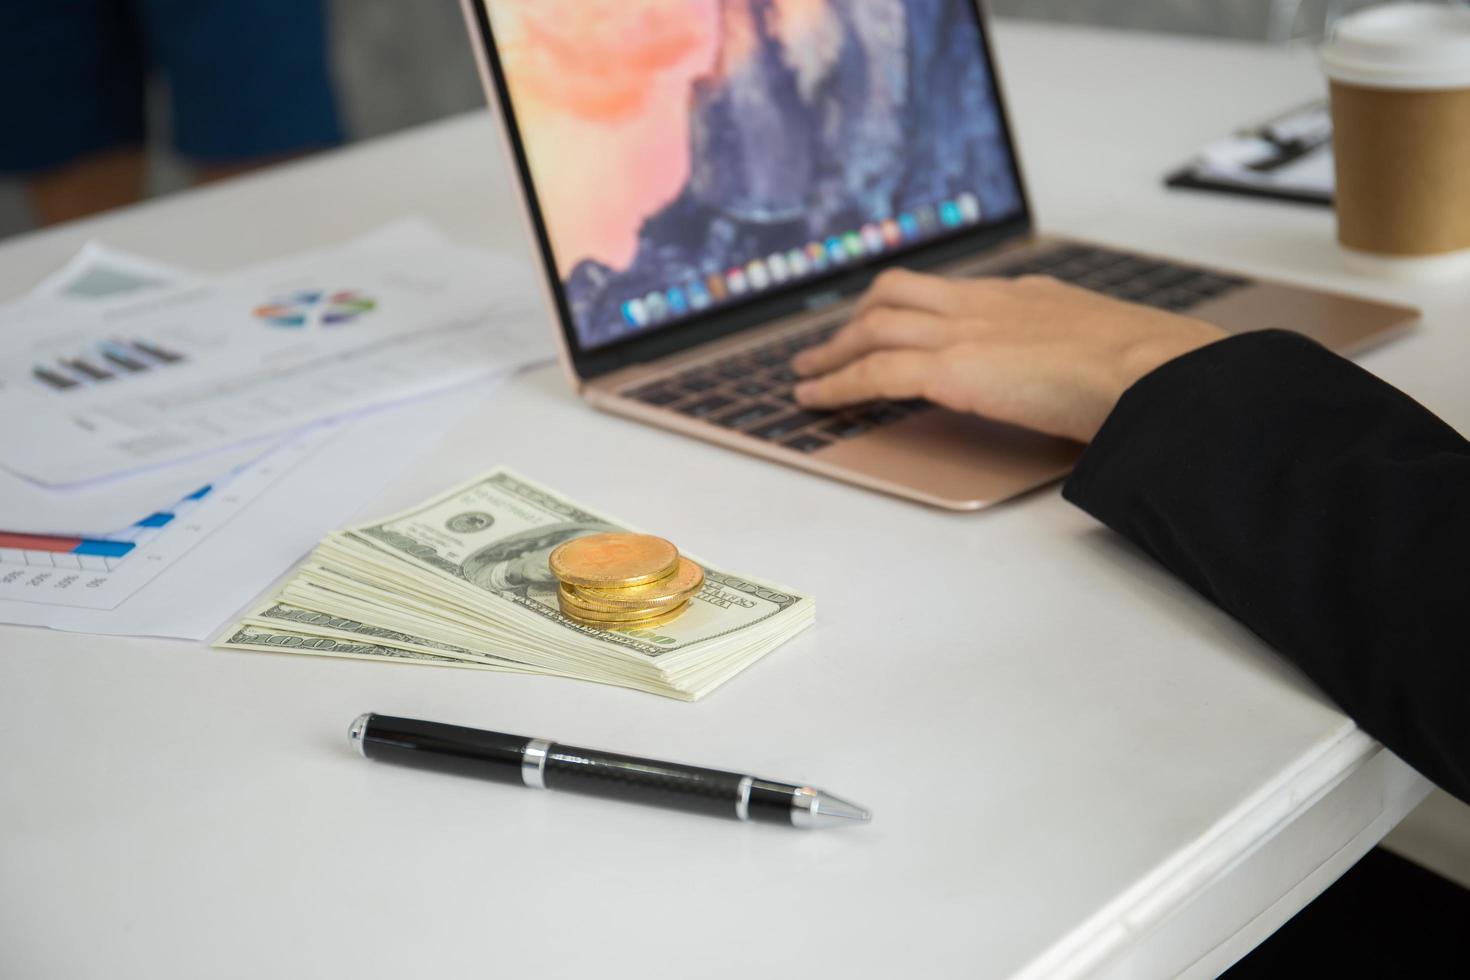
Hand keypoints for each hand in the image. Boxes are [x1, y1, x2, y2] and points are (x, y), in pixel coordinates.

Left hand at [793, 269, 1226, 442]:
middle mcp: (985, 303)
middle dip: (856, 320)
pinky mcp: (951, 368)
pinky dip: (836, 386)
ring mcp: (964, 331)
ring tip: (806, 375)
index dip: (909, 306)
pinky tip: (813, 402)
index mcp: (1022, 296)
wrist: (1152, 369)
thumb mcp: (1107, 348)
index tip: (890, 320)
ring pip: (874, 328)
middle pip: (897, 297)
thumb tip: (1083, 390)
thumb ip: (1077, 358)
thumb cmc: (1147, 370)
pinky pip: (874, 373)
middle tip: (828, 345)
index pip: (949, 292)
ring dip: (833, 352)